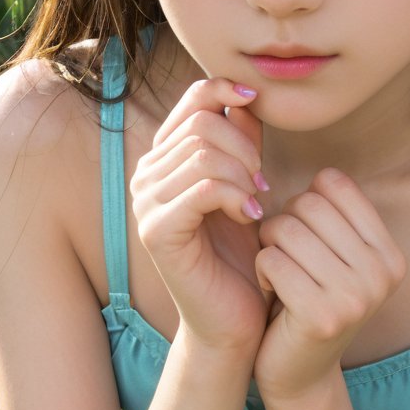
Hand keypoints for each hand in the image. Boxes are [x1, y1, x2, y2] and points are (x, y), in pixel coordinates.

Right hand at [130, 79, 269, 356]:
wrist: (232, 318)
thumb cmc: (242, 252)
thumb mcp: (246, 183)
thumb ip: (243, 140)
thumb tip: (245, 97)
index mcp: (165, 158)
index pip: (193, 99)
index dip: (227, 92)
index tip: (258, 105)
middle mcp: (146, 175)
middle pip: (202, 125)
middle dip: (245, 147)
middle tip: (264, 182)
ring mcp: (145, 203)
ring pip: (203, 154)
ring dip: (243, 174)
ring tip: (258, 201)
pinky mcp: (157, 232)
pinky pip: (203, 189)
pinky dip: (236, 197)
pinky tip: (251, 216)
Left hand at [253, 168, 406, 406]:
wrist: (299, 372)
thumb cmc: (306, 297)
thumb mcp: (331, 253)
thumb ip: (330, 211)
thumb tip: (318, 171)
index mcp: (390, 253)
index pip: (335, 184)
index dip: (305, 200)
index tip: (304, 233)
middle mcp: (382, 273)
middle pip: (308, 203)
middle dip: (282, 223)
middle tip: (284, 255)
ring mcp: (356, 297)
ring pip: (286, 229)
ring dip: (268, 247)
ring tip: (278, 274)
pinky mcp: (322, 316)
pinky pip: (270, 260)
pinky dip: (260, 271)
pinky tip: (272, 293)